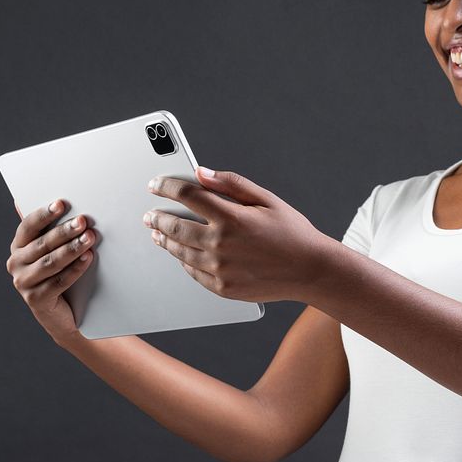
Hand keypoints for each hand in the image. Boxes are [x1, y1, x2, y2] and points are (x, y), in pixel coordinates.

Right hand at [6, 200, 96, 343]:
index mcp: (18, 246)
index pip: (28, 226)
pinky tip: (88, 258)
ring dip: (71, 249)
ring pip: (50, 262)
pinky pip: (58, 281)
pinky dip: (75, 268)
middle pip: (42, 244)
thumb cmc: (60, 273)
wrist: (62, 312)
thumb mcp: (54, 250)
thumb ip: (52, 229)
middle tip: (83, 221)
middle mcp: (15, 263)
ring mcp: (23, 283)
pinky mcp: (35, 299)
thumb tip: (57, 200)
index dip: (44, 214)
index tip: (62, 204)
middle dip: (64, 231)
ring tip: (89, 238)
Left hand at [143, 166, 335, 303]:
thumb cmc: (292, 232)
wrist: (311, 270)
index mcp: (231, 217)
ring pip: (180, 251)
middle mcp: (221, 244)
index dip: (167, 186)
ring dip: (165, 240)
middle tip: (150, 213)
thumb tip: (201, 173)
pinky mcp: (222, 288)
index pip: (187, 195)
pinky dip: (183, 261)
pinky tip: (181, 254)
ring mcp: (220, 269)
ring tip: (158, 233)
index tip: (156, 183)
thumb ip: (231, 184)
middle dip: (158, 216)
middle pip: (175, 226)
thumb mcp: (266, 199)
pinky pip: (193, 272)